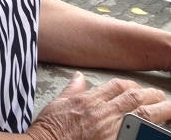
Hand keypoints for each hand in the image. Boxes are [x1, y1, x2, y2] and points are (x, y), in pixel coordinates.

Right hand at [26, 71, 170, 139]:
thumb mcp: (59, 102)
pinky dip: (147, 131)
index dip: (130, 85)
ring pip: (140, 114)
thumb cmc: (51, 128)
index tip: (137, 88)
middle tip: (161, 95)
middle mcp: (102, 112)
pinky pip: (136, 134)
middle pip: (133, 98)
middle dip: (150, 95)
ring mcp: (110, 129)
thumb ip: (72, 89)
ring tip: (168, 107)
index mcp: (89, 100)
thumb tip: (78, 78)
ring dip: (157, 110)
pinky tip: (157, 130)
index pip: (116, 86)